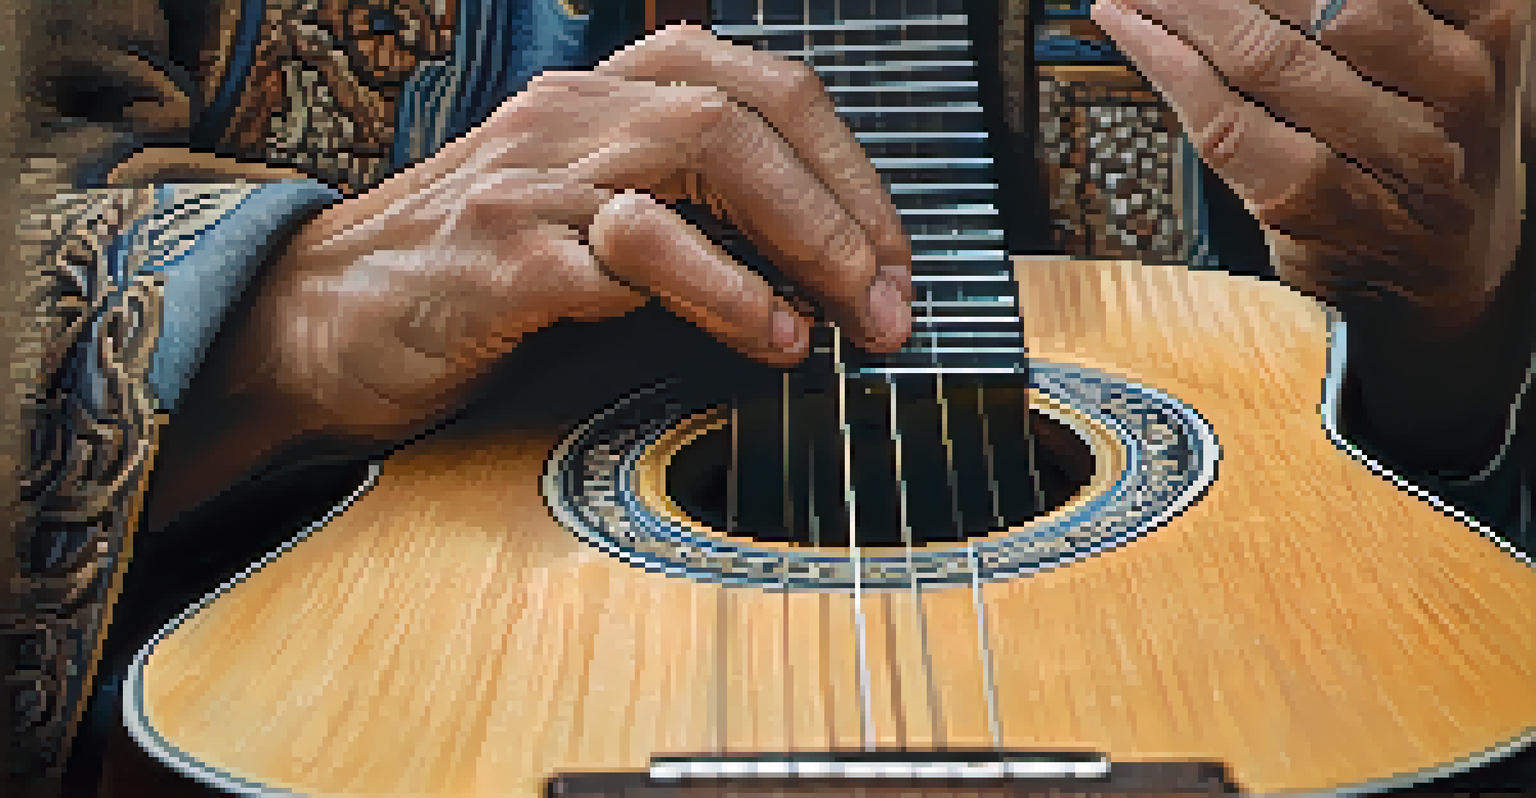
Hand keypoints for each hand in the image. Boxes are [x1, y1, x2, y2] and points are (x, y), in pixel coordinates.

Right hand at [214, 24, 911, 443]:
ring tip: (831, 325)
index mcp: (609, 95)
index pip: (766, 92)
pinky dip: (709, 296)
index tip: (894, 259)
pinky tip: (756, 339)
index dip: (850, 173)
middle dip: (836, 213)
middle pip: (740, 117)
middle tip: (886, 302)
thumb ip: (693, 210)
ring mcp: (531, 178)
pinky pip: (620, 257)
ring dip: (786, 246)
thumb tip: (826, 264)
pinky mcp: (497, 255)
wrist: (329, 318)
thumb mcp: (594, 212)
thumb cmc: (482, 270)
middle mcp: (573, 115)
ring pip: (688, 165)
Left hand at [1092, 0, 1528, 334]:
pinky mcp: (1313, 206)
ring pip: (1263, 55)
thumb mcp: (1448, 48)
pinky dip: (1164, 64)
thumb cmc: (1433, 143)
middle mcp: (1453, 88)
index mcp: (1490, 26)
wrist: (1441, 275)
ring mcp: (1386, 157)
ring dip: (1181, 4)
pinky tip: (1129, 25)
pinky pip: (1224, 123)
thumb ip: (1389, 4)